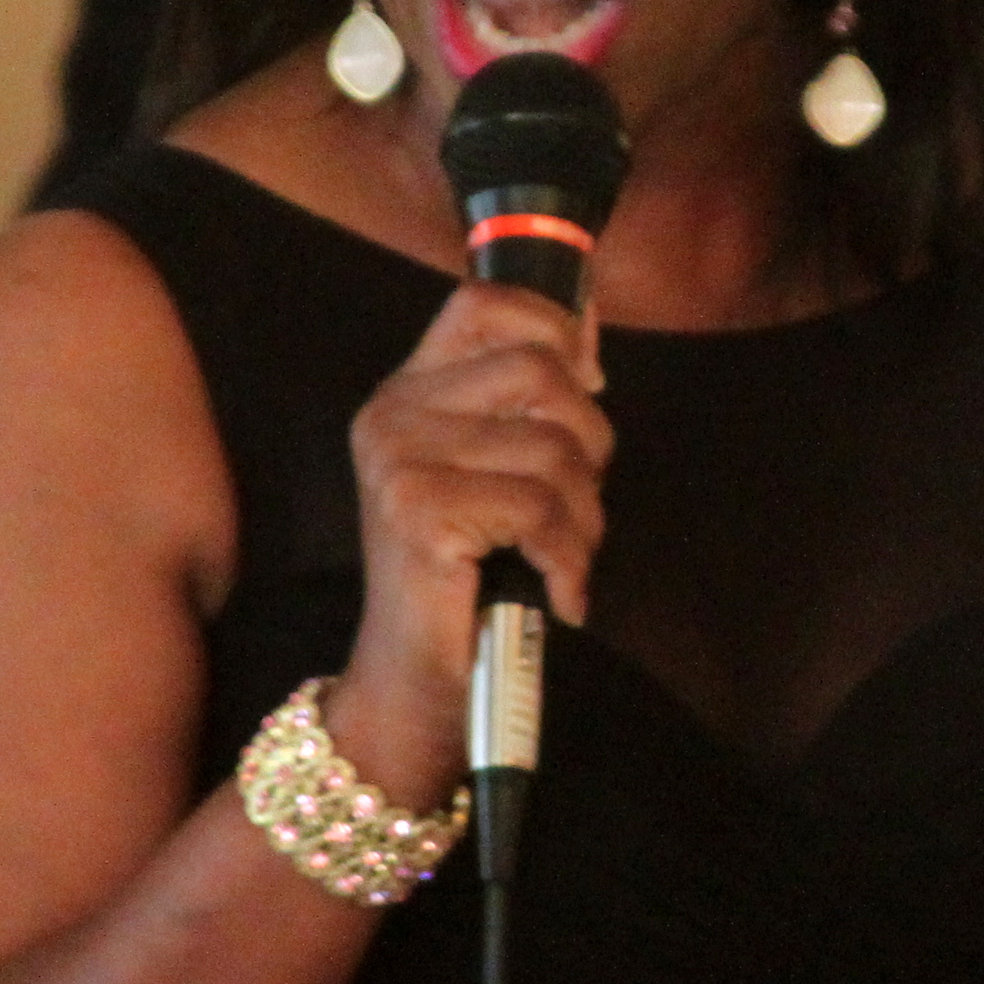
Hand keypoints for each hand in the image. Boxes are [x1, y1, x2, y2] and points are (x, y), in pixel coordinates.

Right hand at [329, 280, 608, 806]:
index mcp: (410, 389)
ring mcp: (400, 458)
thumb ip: (531, 396)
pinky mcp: (419, 510)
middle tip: (574, 507)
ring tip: (560, 558)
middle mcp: (394, 412)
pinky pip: (543, 508)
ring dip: (585, 516)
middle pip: (543, 371)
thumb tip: (587, 315)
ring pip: (555, 448)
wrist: (415, 682)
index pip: (488, 302)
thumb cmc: (472, 576)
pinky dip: (571, 559)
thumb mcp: (498, 467)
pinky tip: (558, 592)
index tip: (587, 385)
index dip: (556, 327)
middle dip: (589, 444)